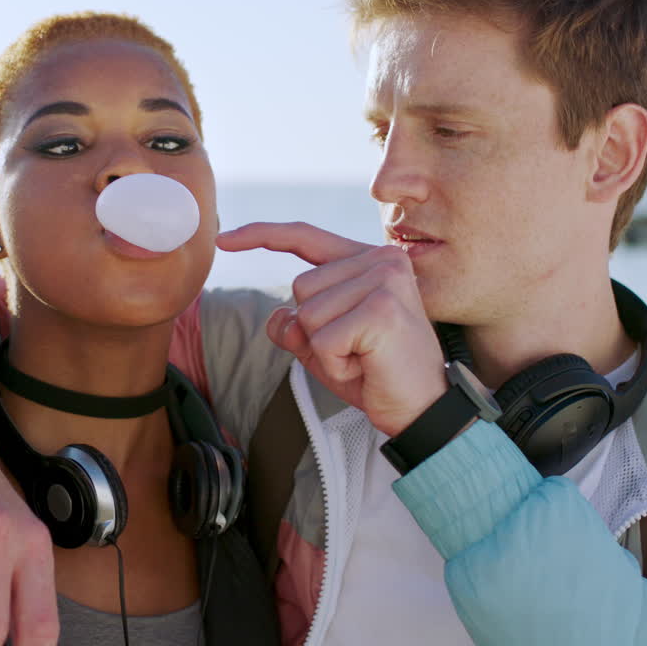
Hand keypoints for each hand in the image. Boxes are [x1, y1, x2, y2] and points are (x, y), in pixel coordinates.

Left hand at [218, 222, 448, 435]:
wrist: (422, 410)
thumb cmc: (378, 375)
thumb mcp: (325, 347)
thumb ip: (298, 325)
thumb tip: (278, 316)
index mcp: (369, 260)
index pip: (306, 238)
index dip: (262, 236)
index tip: (224, 239)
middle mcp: (381, 260)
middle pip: (300, 288)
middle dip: (315, 330)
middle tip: (358, 350)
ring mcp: (384, 281)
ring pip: (307, 315)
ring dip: (325, 350)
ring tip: (364, 358)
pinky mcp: (380, 310)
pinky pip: (320, 340)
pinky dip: (335, 365)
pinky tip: (367, 366)